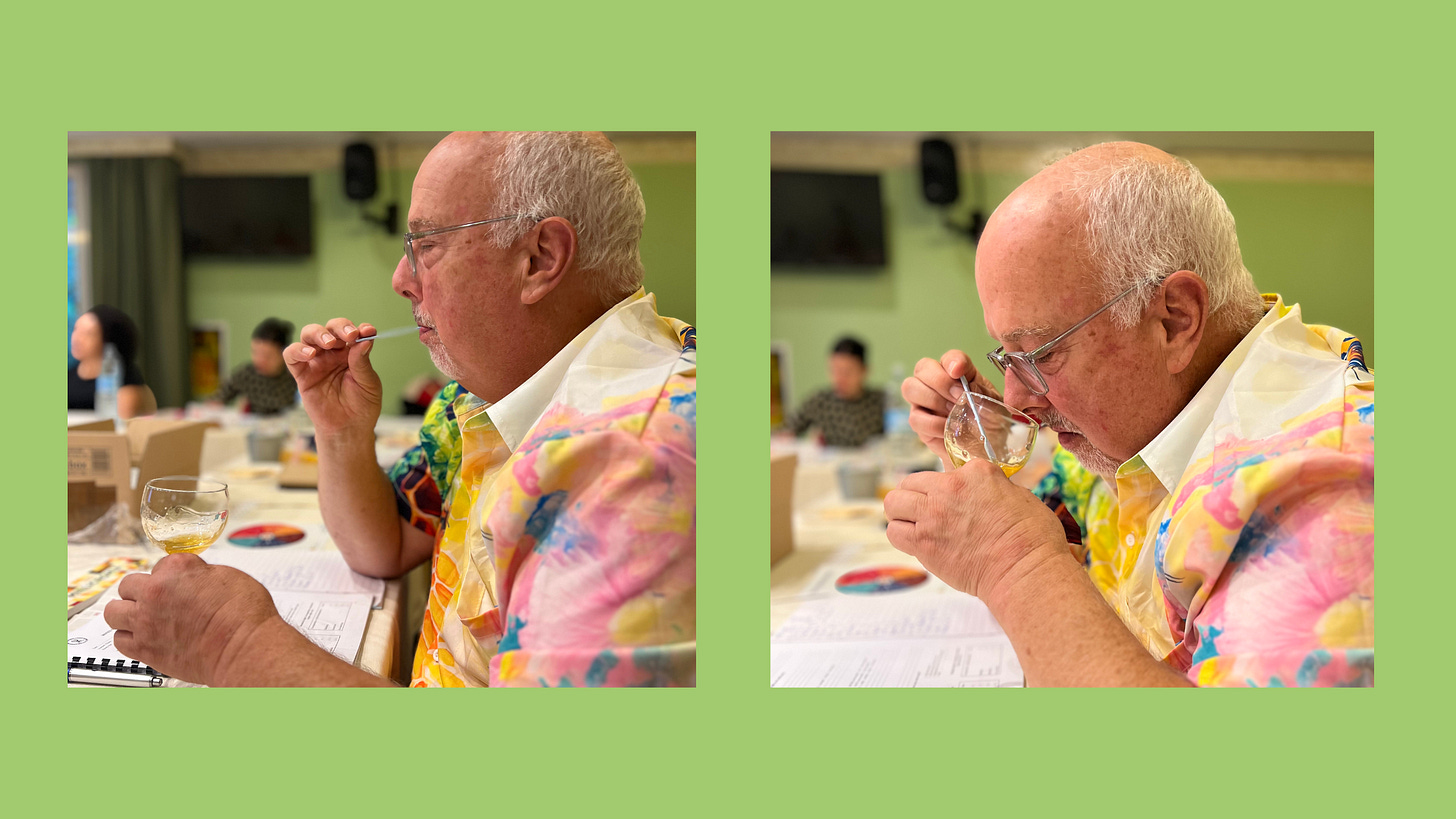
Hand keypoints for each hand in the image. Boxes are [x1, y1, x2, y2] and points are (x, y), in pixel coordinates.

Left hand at [104, 553, 281, 685]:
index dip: (174, 574)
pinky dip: (128, 637)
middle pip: (129, 584)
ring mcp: (146, 621)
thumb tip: (196, 580)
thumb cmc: (244, 616)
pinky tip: (142, 636)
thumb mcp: (229, 577)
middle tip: (156, 599)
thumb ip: (203, 575)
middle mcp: (155, 592)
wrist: (243, 649)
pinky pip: (119, 639)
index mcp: (177, 569)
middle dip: (142, 590)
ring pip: (113, 611)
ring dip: (126, 612)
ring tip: (140, 616)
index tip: (181, 583)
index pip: (163, 564)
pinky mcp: (144, 648)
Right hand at [284, 317, 381, 435]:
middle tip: (349, 335)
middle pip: (329, 328)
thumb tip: (365, 339)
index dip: (358, 329)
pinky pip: (291, 356)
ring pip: (309, 335)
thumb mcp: (368, 384)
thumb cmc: (362, 406)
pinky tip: (310, 355)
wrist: (348, 428)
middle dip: (338, 327)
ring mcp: (316, 362)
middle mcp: (333, 354)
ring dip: (318, 333)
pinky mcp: (302, 374)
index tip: (368, 331)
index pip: (352, 332)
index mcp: (352, 353)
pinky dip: (298, 350)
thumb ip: (363, 362)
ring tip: (329, 344)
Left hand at [883, 461, 1066, 601]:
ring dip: (902, 514)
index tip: (955, 502)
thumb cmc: (1032, 539)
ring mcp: (932, 515)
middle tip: (924, 510)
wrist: (1025, 571)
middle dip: (914, 495)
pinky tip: (916, 541)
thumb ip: (993, 489)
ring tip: (914, 525)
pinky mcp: (923, 543)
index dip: (948, 487)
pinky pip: (894, 532)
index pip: (946, 470)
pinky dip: (901, 535)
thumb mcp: (1019, 496)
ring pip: (893, 503)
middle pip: (910, 482)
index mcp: (976, 473)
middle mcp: (949, 489)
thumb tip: (983, 495)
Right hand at [903, 351, 1003, 468]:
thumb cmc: (988, 421)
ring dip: (932, 399)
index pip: (950, 358)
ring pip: (910, 387)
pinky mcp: (918, 421)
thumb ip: (983, 394)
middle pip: (923, 367)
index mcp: (959, 372)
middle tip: (958, 397)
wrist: (982, 448)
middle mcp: (936, 382)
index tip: (959, 371)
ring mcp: (923, 401)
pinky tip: (947, 429)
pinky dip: (933, 424)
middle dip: (940, 381)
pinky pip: (915, 418)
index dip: (953, 361)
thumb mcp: (994, 406)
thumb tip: (970, 388)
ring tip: (952, 413)